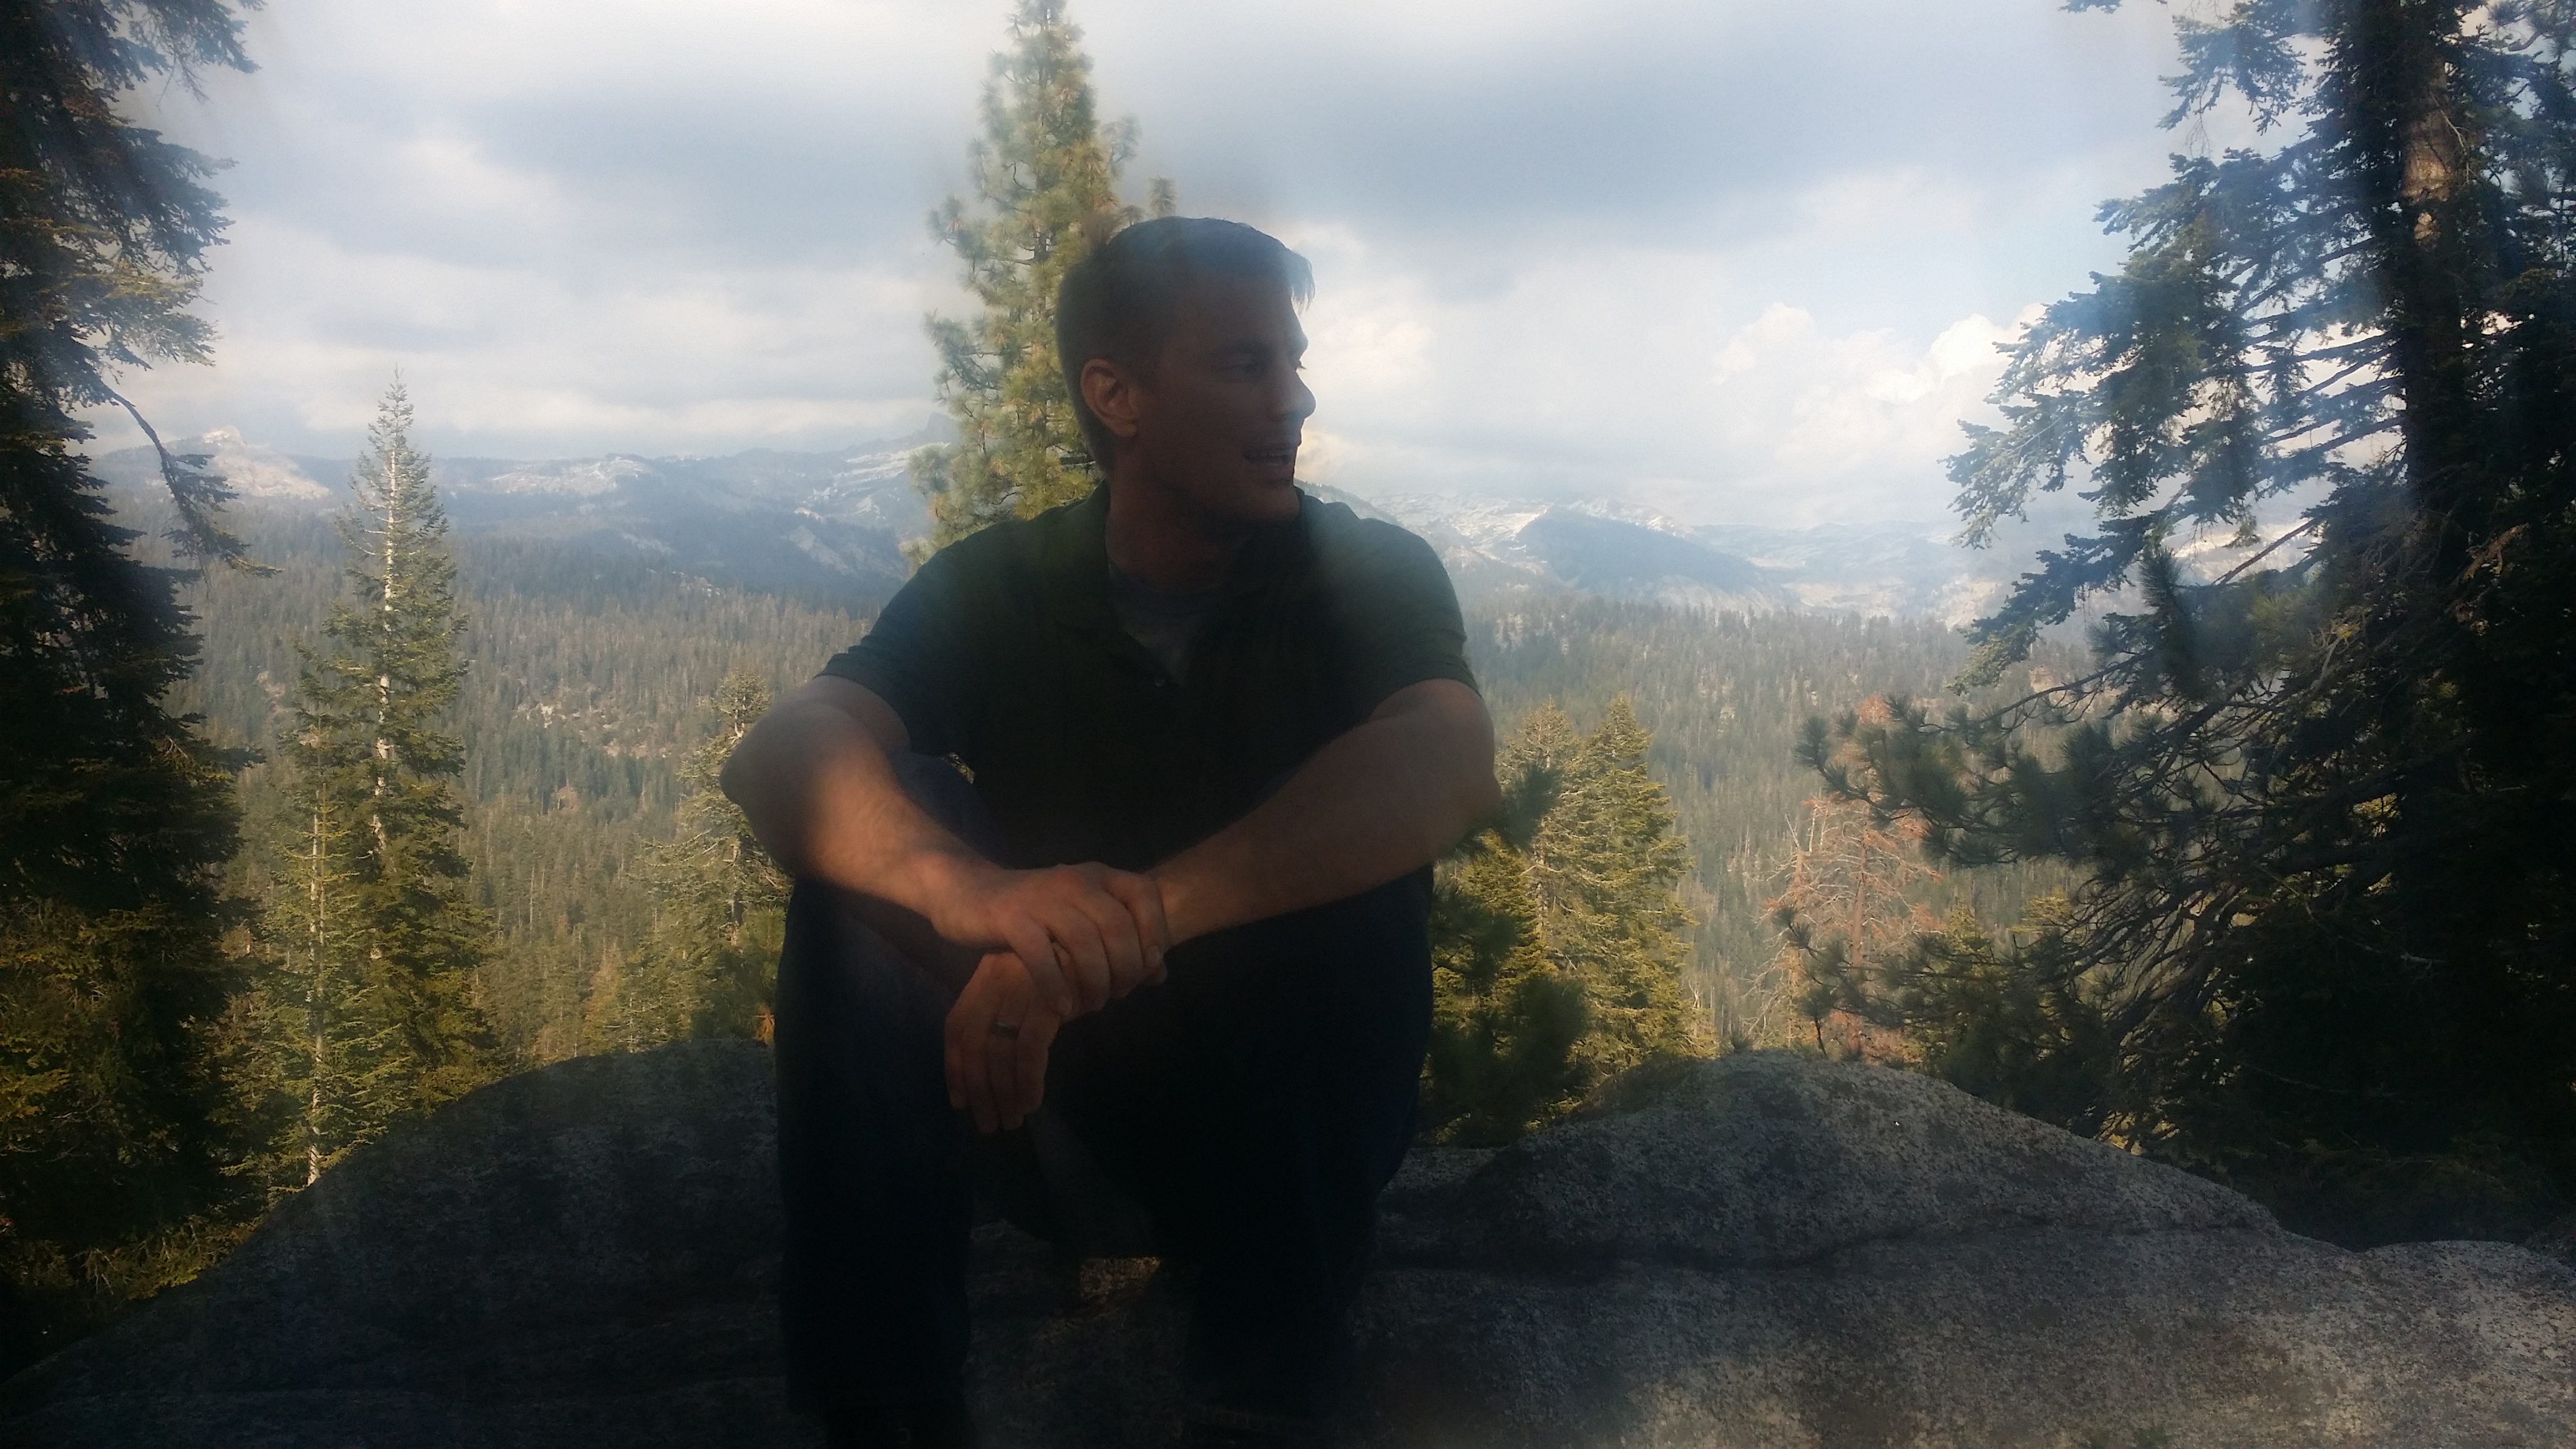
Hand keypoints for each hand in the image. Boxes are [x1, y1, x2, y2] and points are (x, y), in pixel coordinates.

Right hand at [931, 861, 1168, 1016]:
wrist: (967, 893)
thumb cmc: (1033, 914)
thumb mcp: (1080, 919)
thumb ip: (1121, 942)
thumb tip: (1159, 974)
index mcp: (1097, 875)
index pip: (1145, 895)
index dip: (1154, 933)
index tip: (1147, 967)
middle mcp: (1074, 880)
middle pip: (1118, 927)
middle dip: (1124, 969)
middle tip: (1115, 995)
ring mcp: (1042, 898)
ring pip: (1084, 944)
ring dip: (1094, 983)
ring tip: (1089, 1005)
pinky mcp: (1010, 918)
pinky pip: (1043, 957)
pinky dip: (1057, 987)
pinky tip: (1061, 1008)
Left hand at [945, 951, 1061, 1132]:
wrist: (1110, 947)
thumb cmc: (1070, 976)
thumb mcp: (1030, 991)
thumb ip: (1006, 1018)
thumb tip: (989, 1072)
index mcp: (986, 975)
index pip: (957, 1026)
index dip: (954, 1067)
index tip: (960, 1102)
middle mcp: (996, 977)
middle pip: (974, 1043)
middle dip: (978, 1090)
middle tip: (988, 1124)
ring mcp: (1021, 986)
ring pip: (999, 1051)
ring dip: (1003, 1093)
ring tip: (1011, 1121)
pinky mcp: (1046, 999)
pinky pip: (1029, 1049)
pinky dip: (1027, 1081)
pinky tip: (1031, 1103)